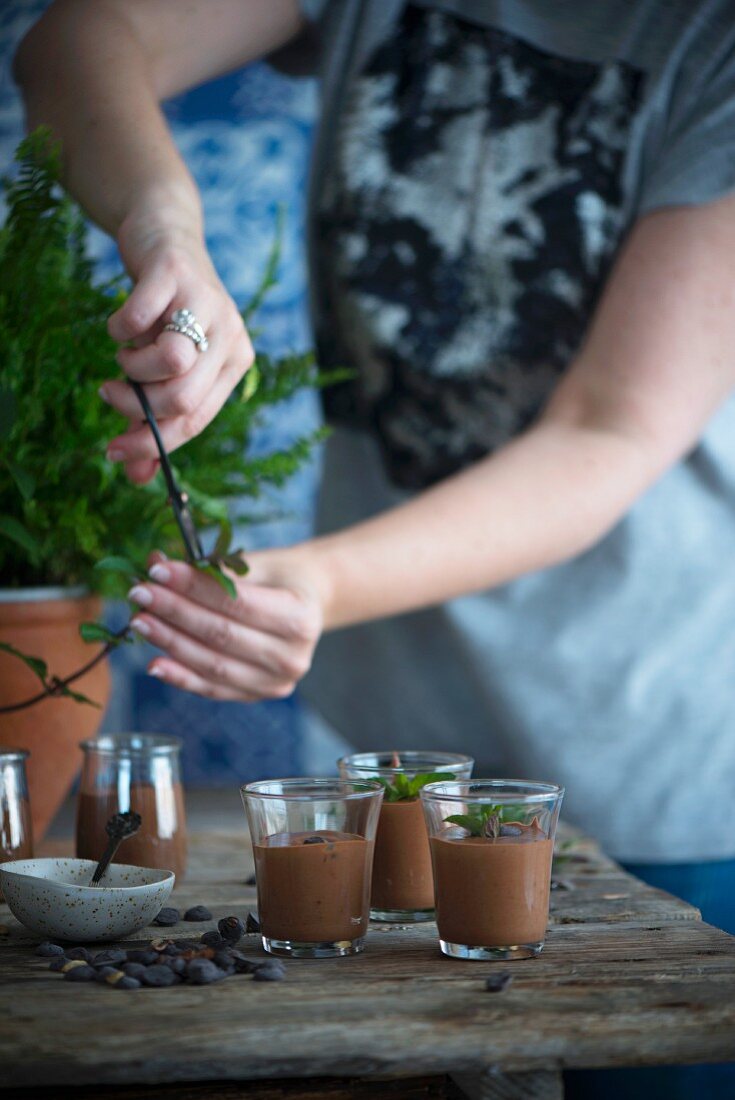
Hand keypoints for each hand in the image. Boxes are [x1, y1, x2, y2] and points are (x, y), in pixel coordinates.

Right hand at [100, 211, 253, 483]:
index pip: (196, 420)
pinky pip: (141, 318)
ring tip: (123, 356)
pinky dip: (119, 329)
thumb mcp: (166, 367)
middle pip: (184, 397)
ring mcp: (208, 302)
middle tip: (109, 393)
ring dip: (132, 368)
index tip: (114, 451)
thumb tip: (134, 475)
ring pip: (173, 362)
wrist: (165, 234)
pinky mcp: (177, 272)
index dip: (153, 442)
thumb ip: (153, 419)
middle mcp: (231, 335)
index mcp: (235, 364)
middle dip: (136, 407)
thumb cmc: (166, 313)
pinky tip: (119, 326)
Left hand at [126, 549, 324, 701]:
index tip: (158, 571)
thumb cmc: (281, 579)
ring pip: (212, 664)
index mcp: (301, 617)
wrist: (308, 606)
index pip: (237, 603)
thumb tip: (157, 565)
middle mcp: (292, 657)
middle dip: (174, 612)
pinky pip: (212, 688)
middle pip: (221, 635)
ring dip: (170, 642)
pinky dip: (180, 677)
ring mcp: (275, 682)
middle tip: (140, 593)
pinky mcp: (256, 696)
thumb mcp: (256, 563)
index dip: (194, 588)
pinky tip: (153, 662)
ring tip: (140, 621)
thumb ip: (211, 568)